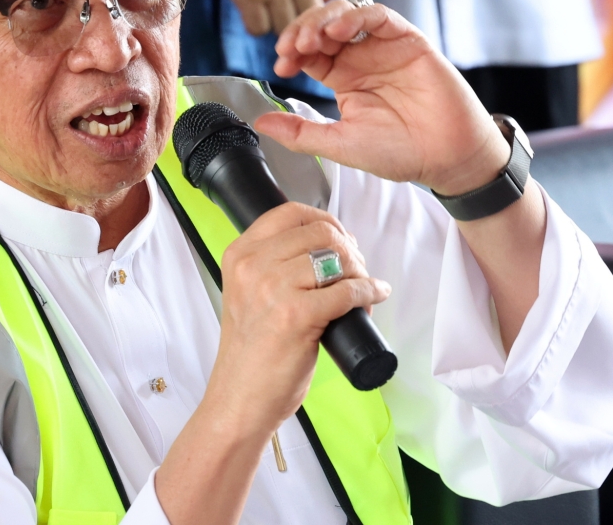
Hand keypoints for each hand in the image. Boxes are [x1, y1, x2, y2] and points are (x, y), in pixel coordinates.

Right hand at [207, 202, 389, 433]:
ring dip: (360, 271)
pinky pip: (347, 291)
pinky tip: (372, 297)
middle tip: (356, 268)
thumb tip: (325, 249)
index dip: (324, 219)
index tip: (339, 236)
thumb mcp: (247, 295)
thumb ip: (272, 267)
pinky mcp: (296, 315)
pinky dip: (368, 291)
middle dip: (348, 248)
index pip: (289, 213)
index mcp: (239, 256)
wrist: (239, 399)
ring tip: (362, 288)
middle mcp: (253, 267)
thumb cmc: (249, 353)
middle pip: (320, 232)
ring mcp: (273, 289)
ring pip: (337, 258)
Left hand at [255, 0, 509, 195]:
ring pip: (346, 13)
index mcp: (343, 78)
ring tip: (311, 38)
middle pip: (321, 26)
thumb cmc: (401, 152)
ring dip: (323, 19)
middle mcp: (360, 57)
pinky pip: (378, 15)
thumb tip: (260, 123)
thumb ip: (301, 133)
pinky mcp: (408, 39)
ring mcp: (383, 46)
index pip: (308, 51)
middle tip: (291, 48)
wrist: (448, 157)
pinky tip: (340, 29)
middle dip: (301, 30)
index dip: (290, 51)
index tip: (280, 65)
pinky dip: (356, 16)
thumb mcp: (340, 144)